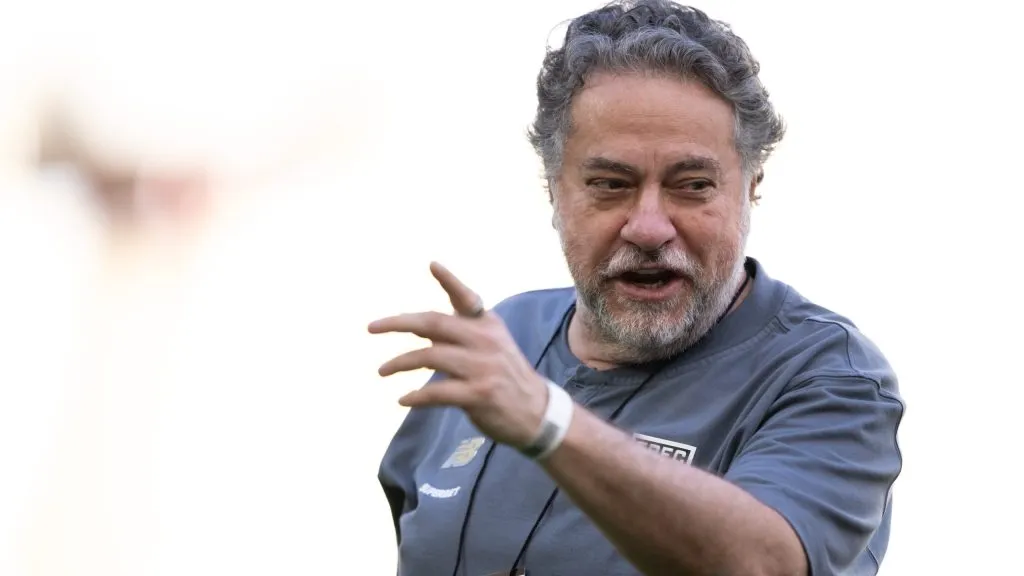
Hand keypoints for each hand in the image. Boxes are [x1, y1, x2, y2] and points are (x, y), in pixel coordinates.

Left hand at [368, 262, 548, 448]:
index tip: (432, 265)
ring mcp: (483, 367)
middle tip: (372, 327)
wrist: (537, 413)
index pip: (466, 298)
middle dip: (398, 323)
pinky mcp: (479, 394)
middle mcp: (486, 340)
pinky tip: (403, 399)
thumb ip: (459, 334)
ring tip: (382, 371)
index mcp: (487, 324)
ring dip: (400, 363)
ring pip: (430, 357)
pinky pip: (437, 392)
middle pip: (434, 324)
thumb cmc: (506, 377)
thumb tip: (420, 329)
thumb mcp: (491, 346)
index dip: (449, 281)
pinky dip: (416, 396)